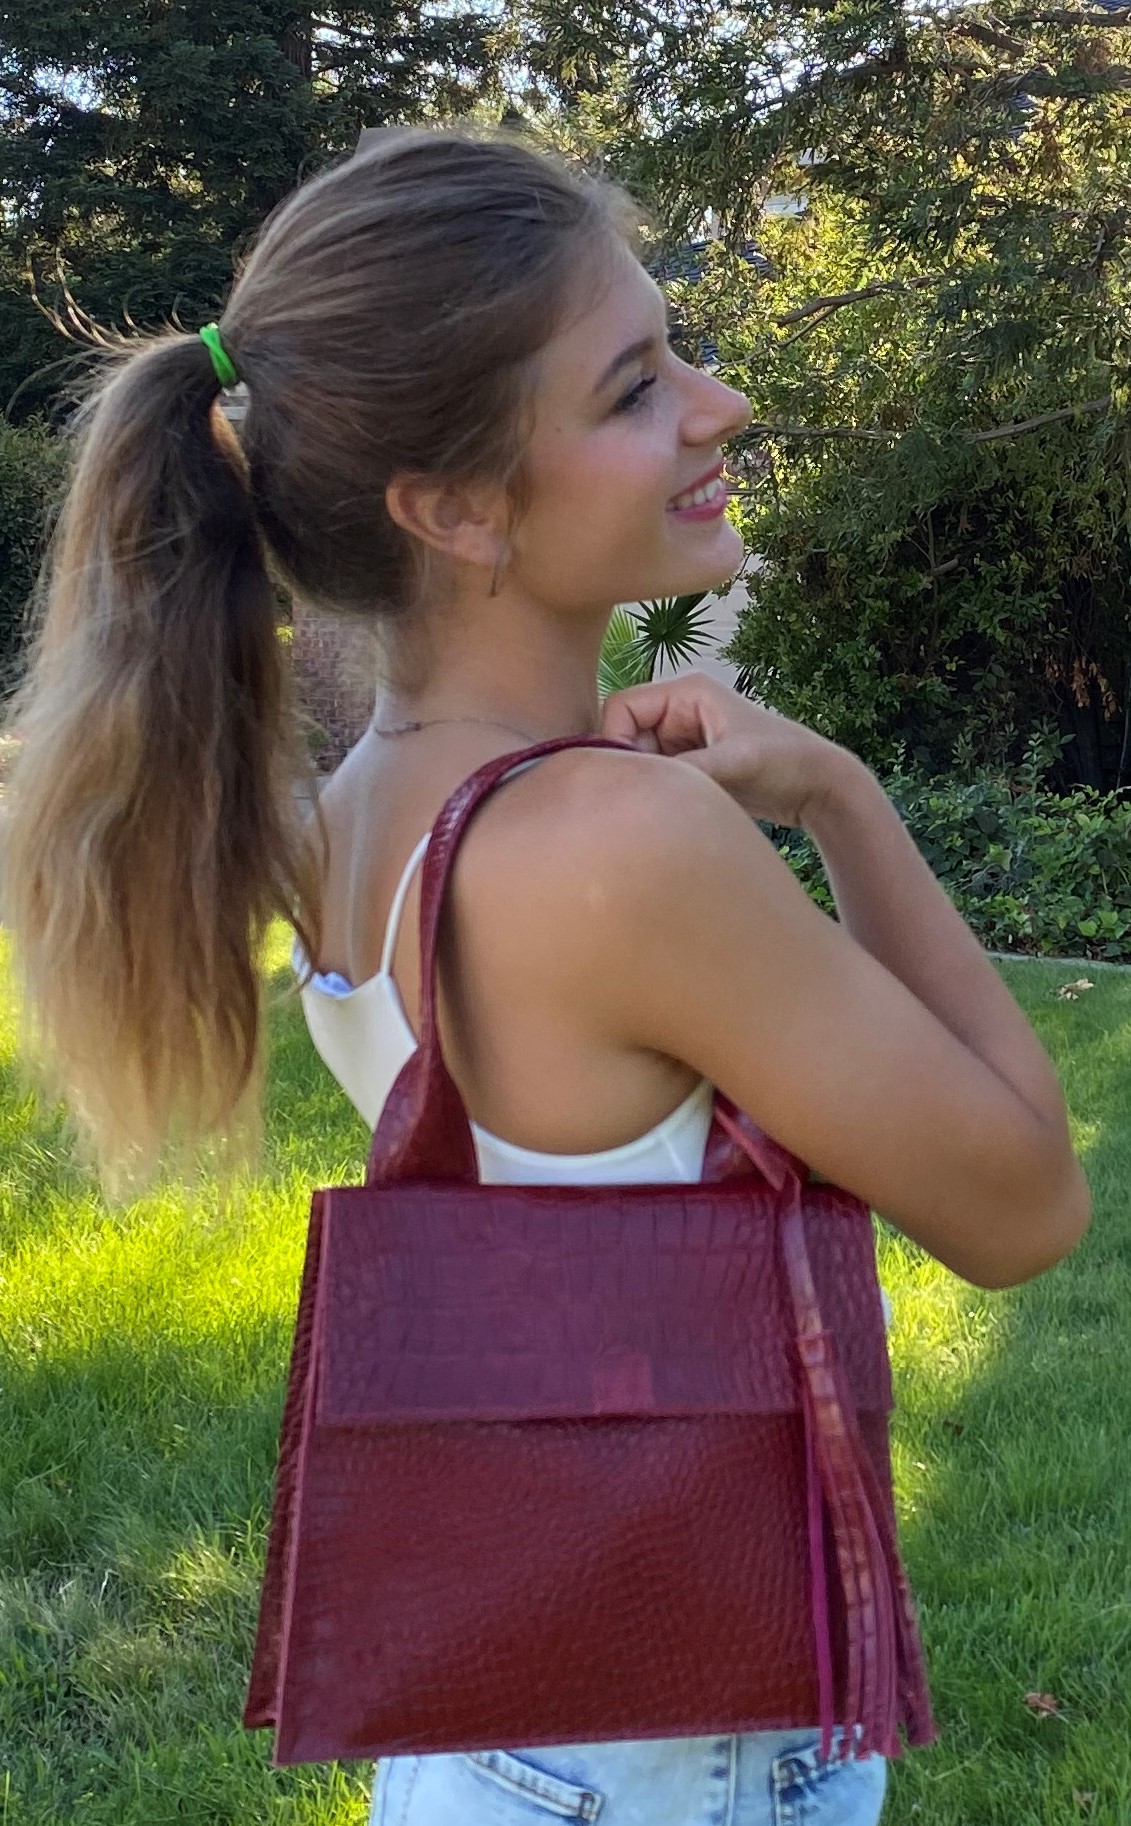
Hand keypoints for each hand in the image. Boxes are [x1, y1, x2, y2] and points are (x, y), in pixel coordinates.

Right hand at [600, 671, 862, 829]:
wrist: (821, 789)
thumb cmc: (787, 763)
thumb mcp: (735, 763)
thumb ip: (685, 770)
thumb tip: (636, 784)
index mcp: (686, 692)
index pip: (619, 708)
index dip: (611, 741)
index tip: (628, 779)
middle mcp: (678, 711)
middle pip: (622, 736)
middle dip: (629, 767)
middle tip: (644, 799)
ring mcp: (682, 739)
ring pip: (636, 761)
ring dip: (645, 784)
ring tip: (666, 806)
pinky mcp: (690, 766)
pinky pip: (654, 779)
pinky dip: (657, 795)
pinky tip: (675, 811)